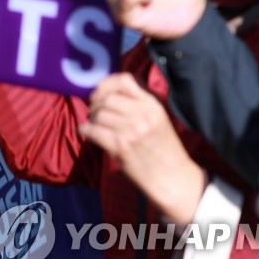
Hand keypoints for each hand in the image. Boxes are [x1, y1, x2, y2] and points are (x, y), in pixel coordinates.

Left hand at [81, 72, 204, 222]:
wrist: (173, 178)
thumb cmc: (163, 149)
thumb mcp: (157, 119)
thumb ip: (137, 105)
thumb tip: (106, 94)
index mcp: (152, 105)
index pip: (124, 81)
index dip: (106, 84)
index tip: (99, 93)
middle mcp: (142, 114)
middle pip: (107, 98)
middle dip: (95, 104)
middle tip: (94, 113)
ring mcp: (131, 131)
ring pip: (98, 114)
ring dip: (91, 118)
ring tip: (93, 124)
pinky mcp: (121, 147)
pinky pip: (93, 131)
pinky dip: (86, 131)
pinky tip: (87, 133)